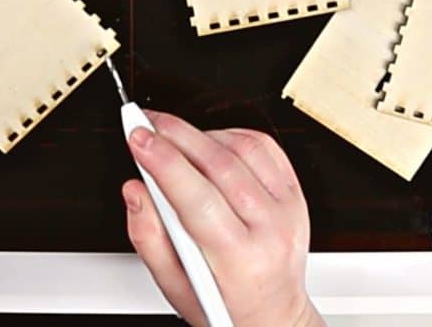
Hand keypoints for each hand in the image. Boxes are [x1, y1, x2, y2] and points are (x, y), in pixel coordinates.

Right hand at [121, 112, 323, 326]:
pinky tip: (210, 142)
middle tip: (145, 123)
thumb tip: (135, 192)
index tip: (138, 138)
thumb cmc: (224, 305)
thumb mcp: (174, 288)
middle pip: (219, 165)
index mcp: (239, 261)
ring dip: (200, 134)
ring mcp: (289, 209)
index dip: (163, 162)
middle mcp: (271, 231)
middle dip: (175, 135)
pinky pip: (265, 147)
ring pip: (242, 149)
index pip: (197, 199)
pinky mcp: (296, 193)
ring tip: (172, 137)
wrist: (274, 315)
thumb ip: (149, 238)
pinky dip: (232, 135)